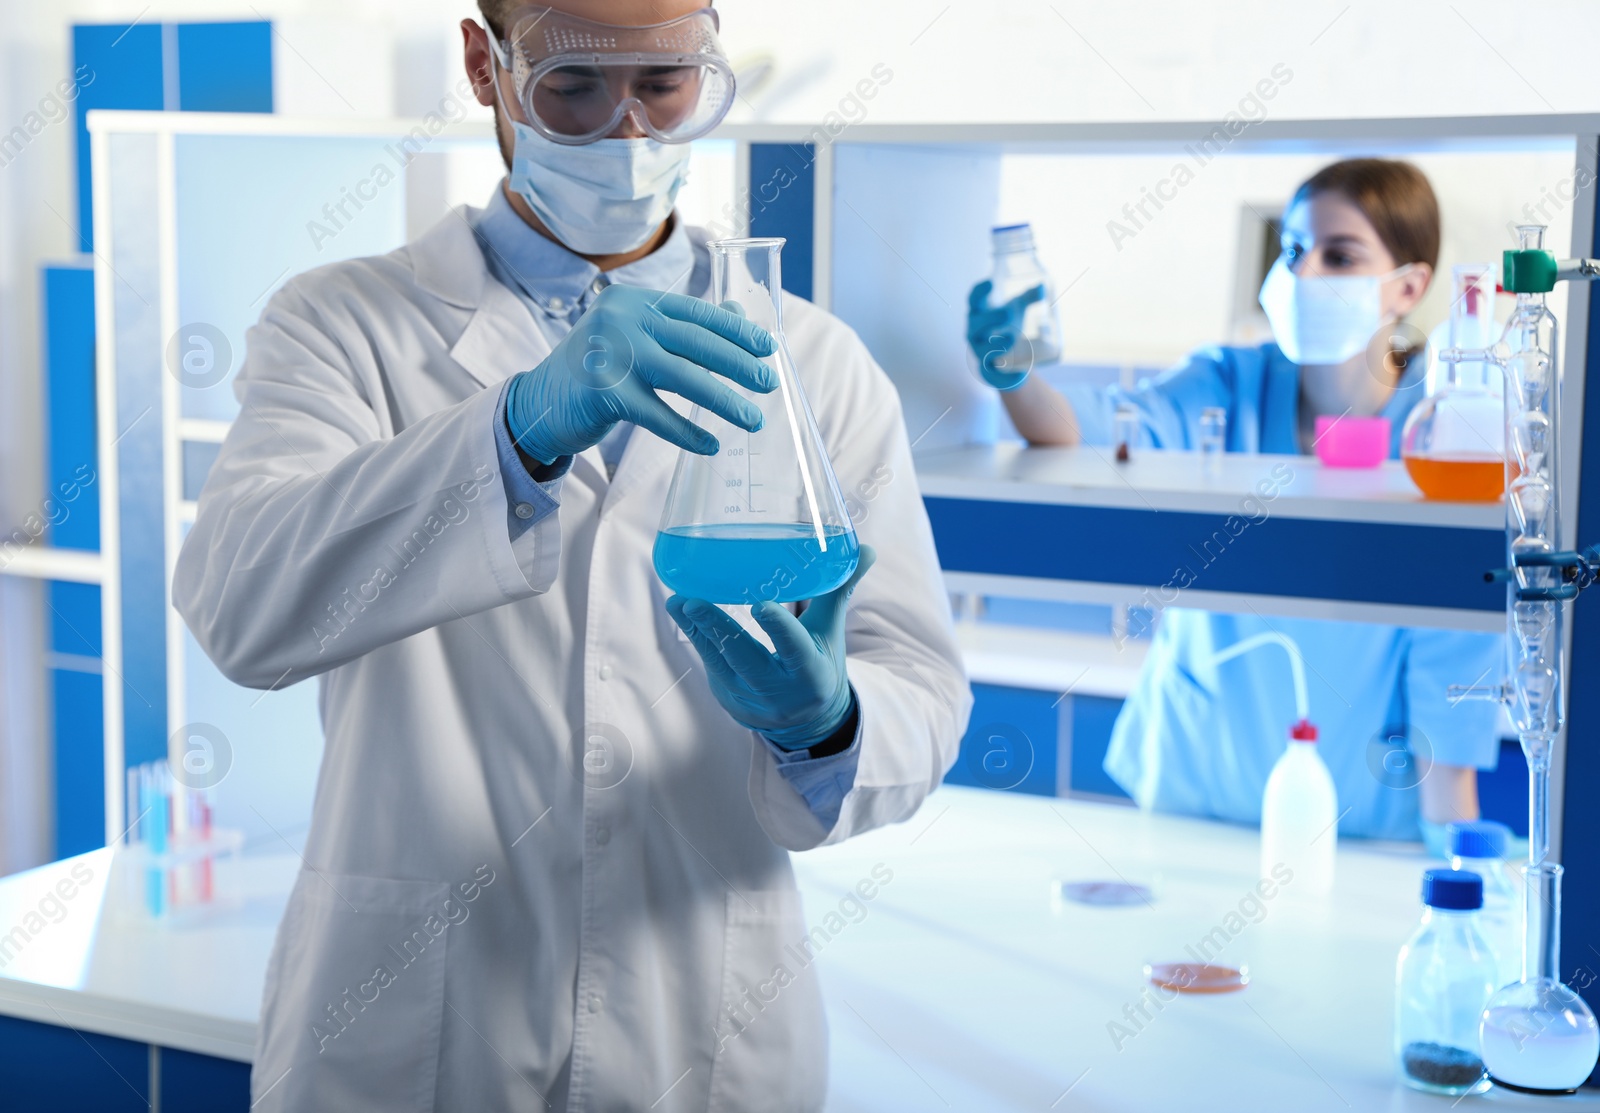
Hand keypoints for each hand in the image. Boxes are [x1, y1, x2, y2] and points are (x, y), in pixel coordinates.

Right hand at [505, 285, 776, 463]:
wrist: (540, 402)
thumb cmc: (597, 369)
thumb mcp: (635, 337)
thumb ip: (680, 325)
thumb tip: (738, 313)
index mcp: (632, 300)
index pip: (695, 312)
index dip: (736, 331)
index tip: (768, 348)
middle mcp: (620, 319)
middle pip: (696, 342)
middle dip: (739, 364)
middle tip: (768, 384)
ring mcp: (610, 355)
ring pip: (684, 377)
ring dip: (725, 401)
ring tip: (753, 419)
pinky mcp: (604, 393)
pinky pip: (659, 416)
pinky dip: (688, 433)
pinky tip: (711, 444)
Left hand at [665, 545, 876, 750]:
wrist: (806, 720)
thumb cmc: (820, 663)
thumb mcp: (831, 633)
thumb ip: (839, 591)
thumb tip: (867, 550)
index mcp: (812, 675)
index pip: (796, 650)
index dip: (779, 629)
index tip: (760, 605)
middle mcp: (779, 693)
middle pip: (746, 659)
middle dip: (718, 630)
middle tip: (693, 601)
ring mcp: (750, 701)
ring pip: (720, 663)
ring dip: (697, 631)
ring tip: (678, 600)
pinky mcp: (728, 700)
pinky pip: (710, 666)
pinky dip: (696, 639)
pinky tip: (682, 612)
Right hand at [966, 280, 1045, 390]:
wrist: (1006, 356)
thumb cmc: (1007, 326)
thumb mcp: (1017, 309)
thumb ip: (1029, 297)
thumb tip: (1042, 287)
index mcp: (980, 313)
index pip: (974, 300)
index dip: (979, 291)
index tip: (991, 283)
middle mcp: (974, 331)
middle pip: (975, 324)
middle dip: (989, 319)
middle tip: (1008, 313)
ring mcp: (978, 350)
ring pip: (980, 348)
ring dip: (995, 343)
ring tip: (1012, 338)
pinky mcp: (986, 368)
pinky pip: (990, 371)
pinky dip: (1001, 371)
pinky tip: (1016, 368)